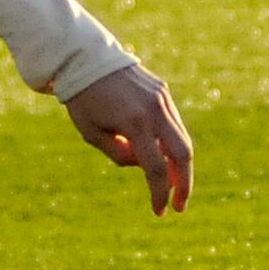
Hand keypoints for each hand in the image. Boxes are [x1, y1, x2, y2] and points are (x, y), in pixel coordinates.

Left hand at [63, 65, 193, 214]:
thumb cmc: (83, 99)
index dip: (160, 194)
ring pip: (182, 138)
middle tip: (180, 205)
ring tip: (171, 184)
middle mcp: (154, 110)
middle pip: (182, 155)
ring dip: (180, 165)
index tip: (160, 211)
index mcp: (134, 123)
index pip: (155, 169)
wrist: (85, 58)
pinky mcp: (162, 91)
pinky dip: (172, 143)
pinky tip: (162, 156)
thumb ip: (119, 154)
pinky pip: (174, 122)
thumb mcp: (92, 134)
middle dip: (185, 184)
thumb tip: (144, 164)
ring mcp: (162, 98)